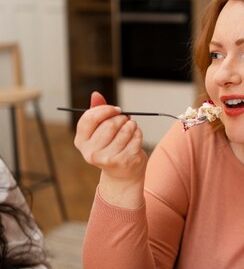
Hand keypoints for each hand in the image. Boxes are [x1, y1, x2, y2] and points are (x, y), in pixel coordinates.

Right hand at [74, 92, 147, 206]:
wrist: (122, 175)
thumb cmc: (110, 146)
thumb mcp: (99, 130)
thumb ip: (97, 111)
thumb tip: (95, 94)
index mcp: (81, 142)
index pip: (90, 118)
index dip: (106, 109)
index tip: (116, 109)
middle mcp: (91, 153)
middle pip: (109, 124)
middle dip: (121, 118)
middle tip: (125, 119)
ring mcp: (107, 159)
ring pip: (125, 129)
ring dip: (131, 124)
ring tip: (130, 127)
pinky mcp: (124, 161)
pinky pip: (136, 137)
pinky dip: (138, 133)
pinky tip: (135, 137)